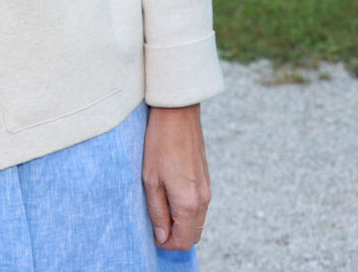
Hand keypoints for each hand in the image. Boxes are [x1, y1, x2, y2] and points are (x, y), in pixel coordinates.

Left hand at [142, 104, 209, 250]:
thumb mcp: (150, 180)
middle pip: (193, 234)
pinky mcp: (206, 180)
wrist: (177, 115)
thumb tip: (161, 236)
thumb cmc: (159, 144)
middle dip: (175, 236)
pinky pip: (199, 206)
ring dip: (180, 222)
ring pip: (197, 221)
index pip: (184, 241)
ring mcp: (207, 189)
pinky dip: (186, 210)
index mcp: (189, 203)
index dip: (166, 243)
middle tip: (154, 223)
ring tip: (159, 207)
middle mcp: (203, 199)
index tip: (152, 233)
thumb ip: (157, 211)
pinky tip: (169, 195)